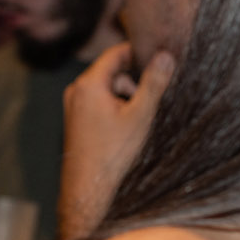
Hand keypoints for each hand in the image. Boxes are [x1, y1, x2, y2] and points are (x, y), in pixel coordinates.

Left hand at [60, 43, 173, 238]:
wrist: (89, 186)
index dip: (138, 54)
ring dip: (123, 98)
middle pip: (112, 72)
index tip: (158, 61)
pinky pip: (98, 103)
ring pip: (106, 89)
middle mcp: (76, 90)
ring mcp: (73, 105)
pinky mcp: (75, 119)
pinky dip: (113, 109)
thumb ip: (153, 83)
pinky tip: (122, 131)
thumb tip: (166, 56)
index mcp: (89, 84)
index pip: (116, 53)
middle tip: (145, 106)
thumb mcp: (141, 115)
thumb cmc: (114, 152)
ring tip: (134, 123)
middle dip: (132, 84)